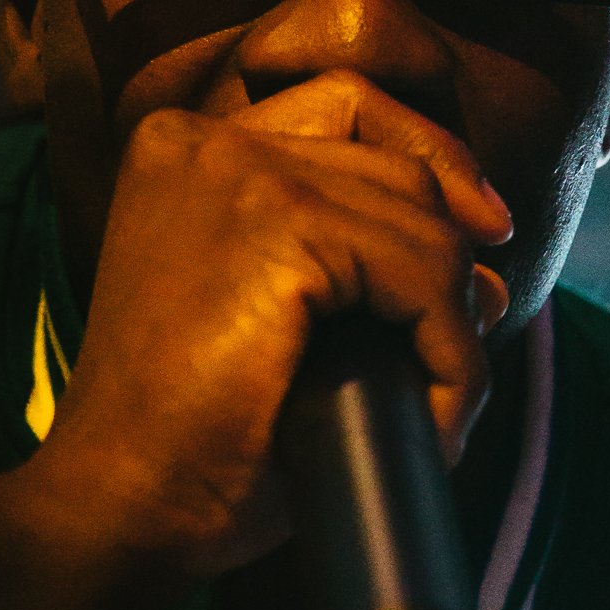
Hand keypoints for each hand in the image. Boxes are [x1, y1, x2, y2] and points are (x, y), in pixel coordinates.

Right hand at [0, 76, 510, 609]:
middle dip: (453, 249)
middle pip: (396, 160)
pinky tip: (438, 414)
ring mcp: (240, 173)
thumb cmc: (189, 440)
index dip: (431, 155)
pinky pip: (426, 274)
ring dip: (454, 321)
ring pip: (424, 222)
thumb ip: (355, 267)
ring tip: (442, 404)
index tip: (482, 232)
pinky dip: (453, 352)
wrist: (121, 505)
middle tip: (470, 337)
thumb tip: (488, 270)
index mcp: (183, 150)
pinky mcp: (283, 226)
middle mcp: (202, 139)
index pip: (346, 104)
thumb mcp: (270, 323)